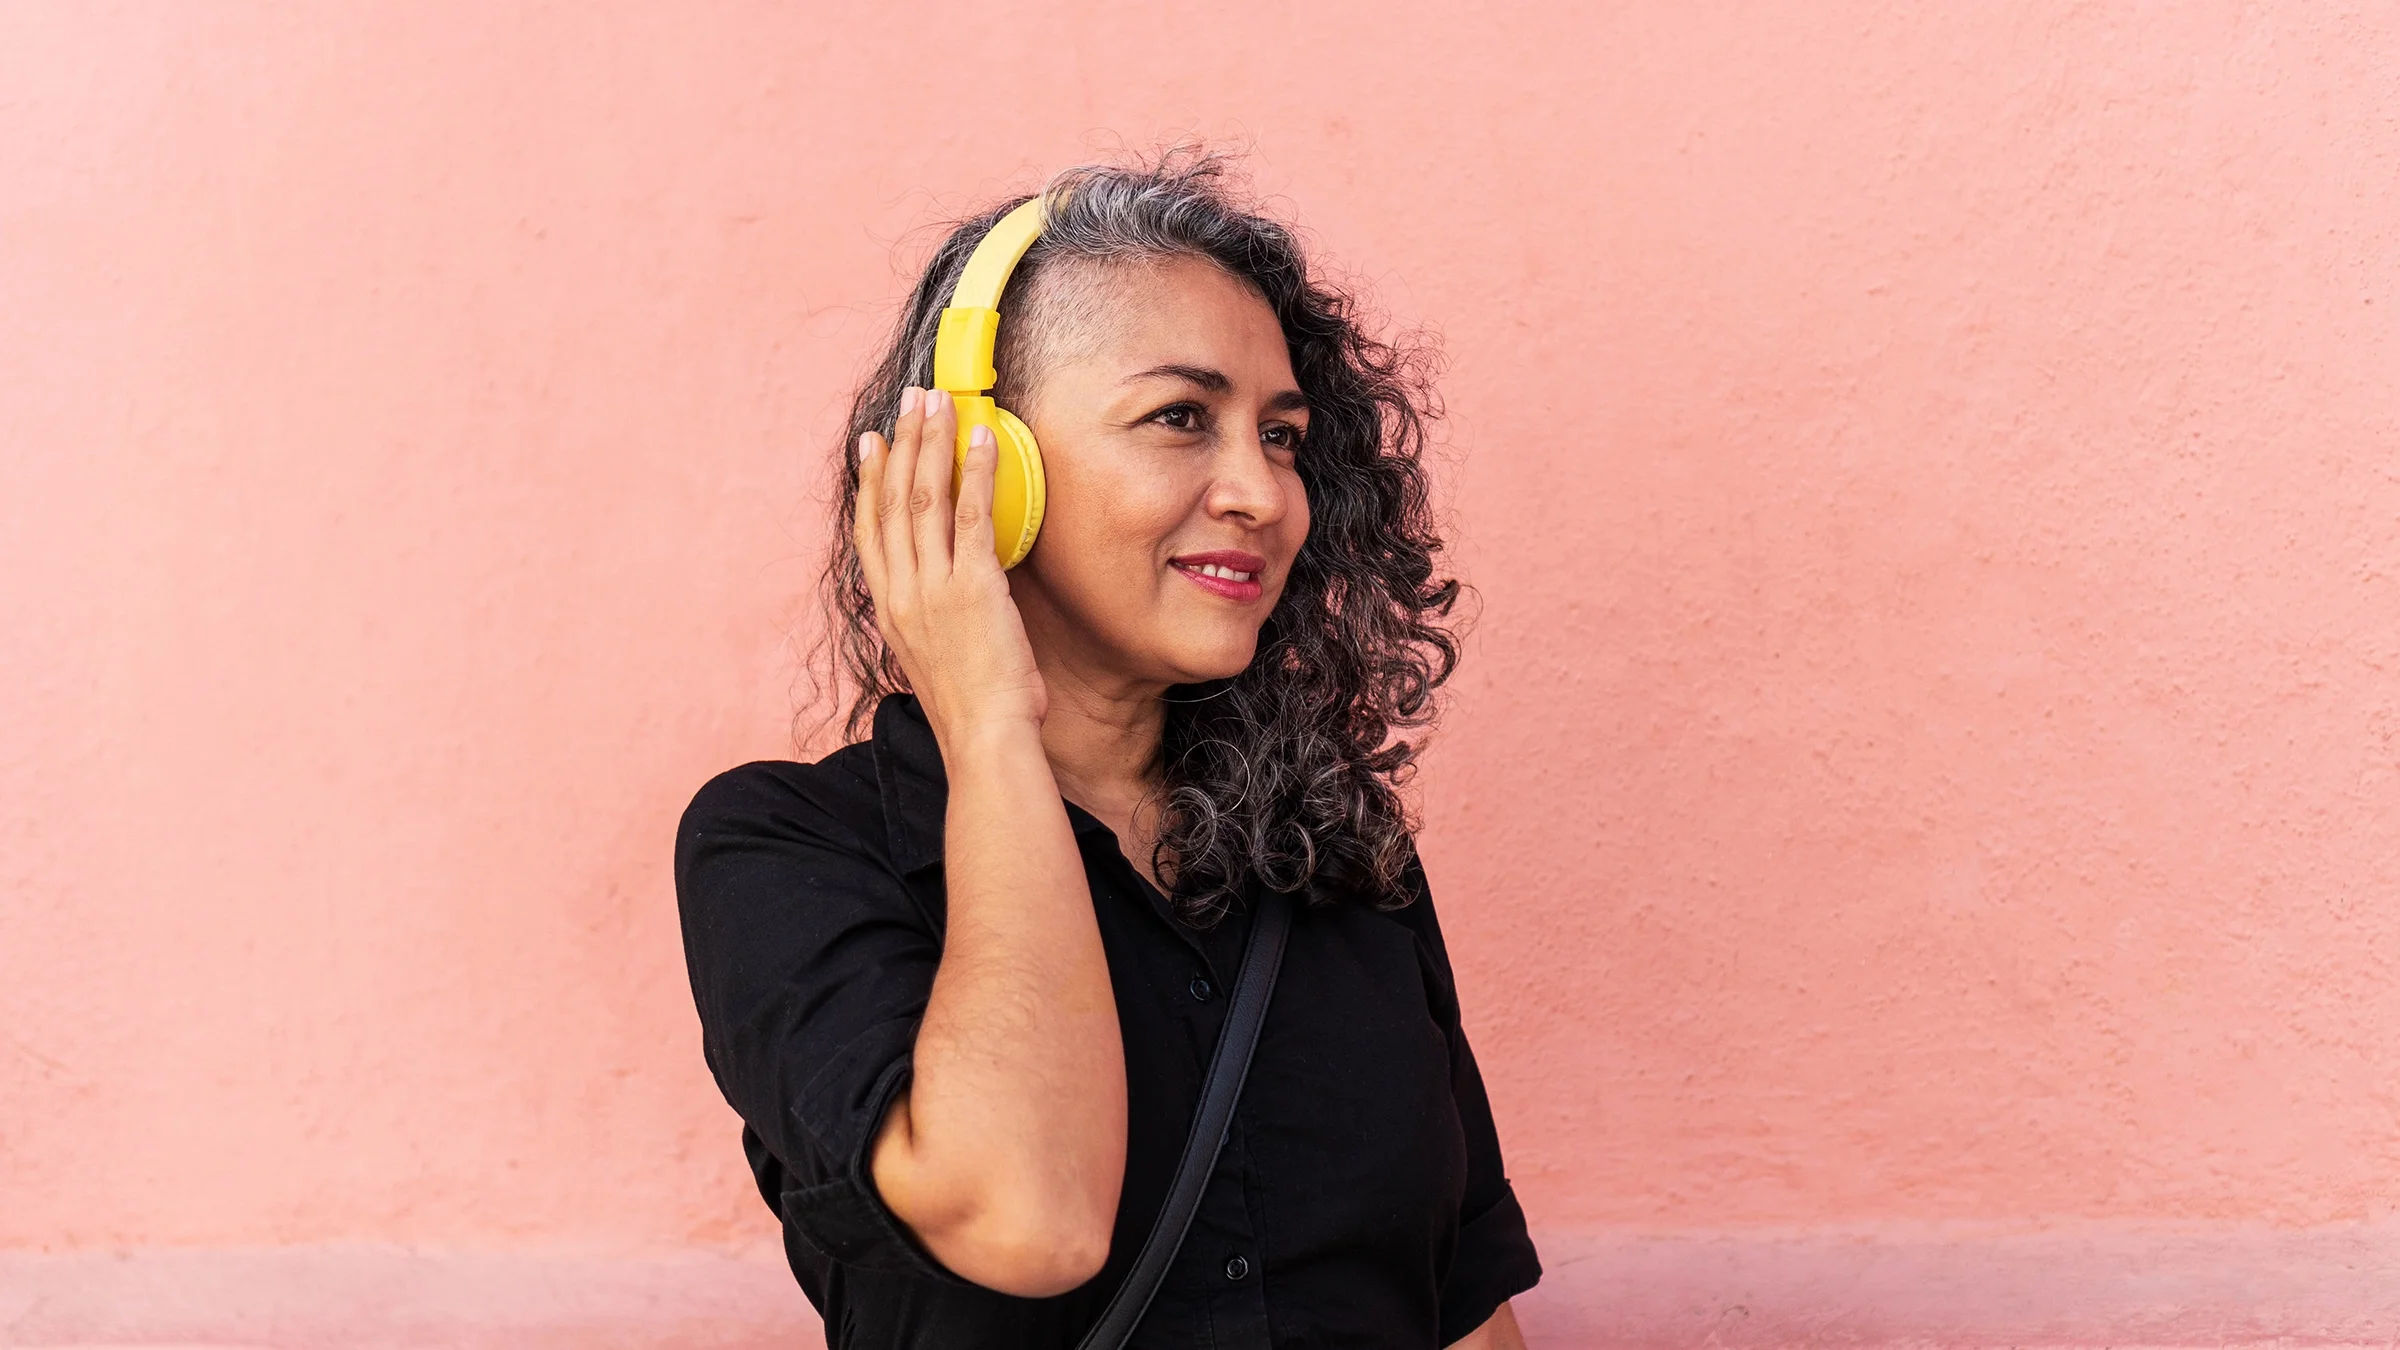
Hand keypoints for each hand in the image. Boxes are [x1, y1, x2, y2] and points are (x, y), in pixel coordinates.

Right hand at [854, 387, 1048, 745]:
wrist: (983, 741)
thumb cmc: (972, 711)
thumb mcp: (936, 660)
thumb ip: (934, 622)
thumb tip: (951, 602)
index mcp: (890, 609)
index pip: (870, 531)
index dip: (869, 482)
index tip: (870, 445)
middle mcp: (903, 592)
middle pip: (893, 501)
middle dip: (902, 444)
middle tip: (910, 401)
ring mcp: (934, 587)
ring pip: (925, 498)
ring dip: (932, 443)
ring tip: (938, 403)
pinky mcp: (973, 586)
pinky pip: (971, 514)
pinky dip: (976, 471)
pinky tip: (982, 438)